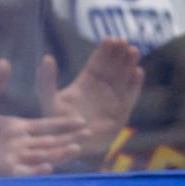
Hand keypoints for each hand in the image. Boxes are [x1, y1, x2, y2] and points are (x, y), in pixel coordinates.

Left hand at [0, 59, 89, 176]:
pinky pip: (24, 172)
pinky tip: (48, 166)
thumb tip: (5, 61)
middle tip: (91, 133)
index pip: (47, 126)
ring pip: (44, 157)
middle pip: (52, 142)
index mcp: (19, 128)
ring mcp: (15, 159)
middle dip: (70, 138)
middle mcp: (21, 145)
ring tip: (77, 149)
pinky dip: (37, 170)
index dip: (64, 123)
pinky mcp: (4, 171)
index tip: (82, 120)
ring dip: (60, 154)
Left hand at [38, 39, 144, 164]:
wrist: (73, 147)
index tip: (110, 39)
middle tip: (124, 41)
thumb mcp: (48, 100)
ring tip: (133, 50)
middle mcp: (101, 89)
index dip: (104, 51)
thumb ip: (46, 80)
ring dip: (129, 64)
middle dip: (119, 54)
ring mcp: (113, 100)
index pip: (98, 63)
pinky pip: (130, 96)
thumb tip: (47, 57)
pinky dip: (135, 84)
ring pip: (123, 77)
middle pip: (113, 67)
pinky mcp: (122, 113)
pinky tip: (138, 72)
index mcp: (86, 83)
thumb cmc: (58, 125)